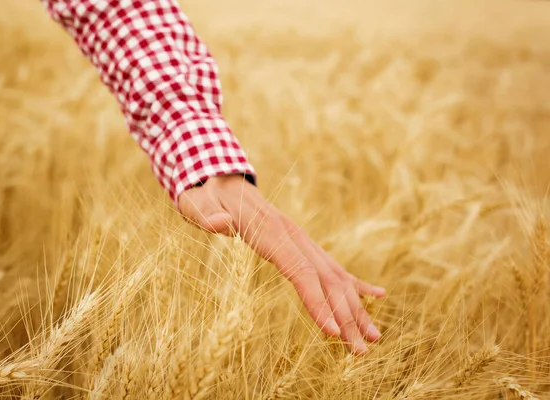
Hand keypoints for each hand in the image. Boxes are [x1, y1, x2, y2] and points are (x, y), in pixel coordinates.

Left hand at [178, 174, 385, 353]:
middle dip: (346, 316)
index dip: (318, 302)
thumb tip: (222, 223)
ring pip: (336, 277)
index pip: (301, 271)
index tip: (334, 333)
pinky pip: (333, 267)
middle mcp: (294, 235)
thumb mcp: (197, 204)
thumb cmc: (205, 199)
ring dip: (356, 308)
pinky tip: (378, 296)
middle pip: (326, 280)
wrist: (222, 182)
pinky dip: (357, 284)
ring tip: (374, 338)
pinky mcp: (302, 244)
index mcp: (270, 231)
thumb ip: (207, 215)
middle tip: (361, 351)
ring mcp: (301, 239)